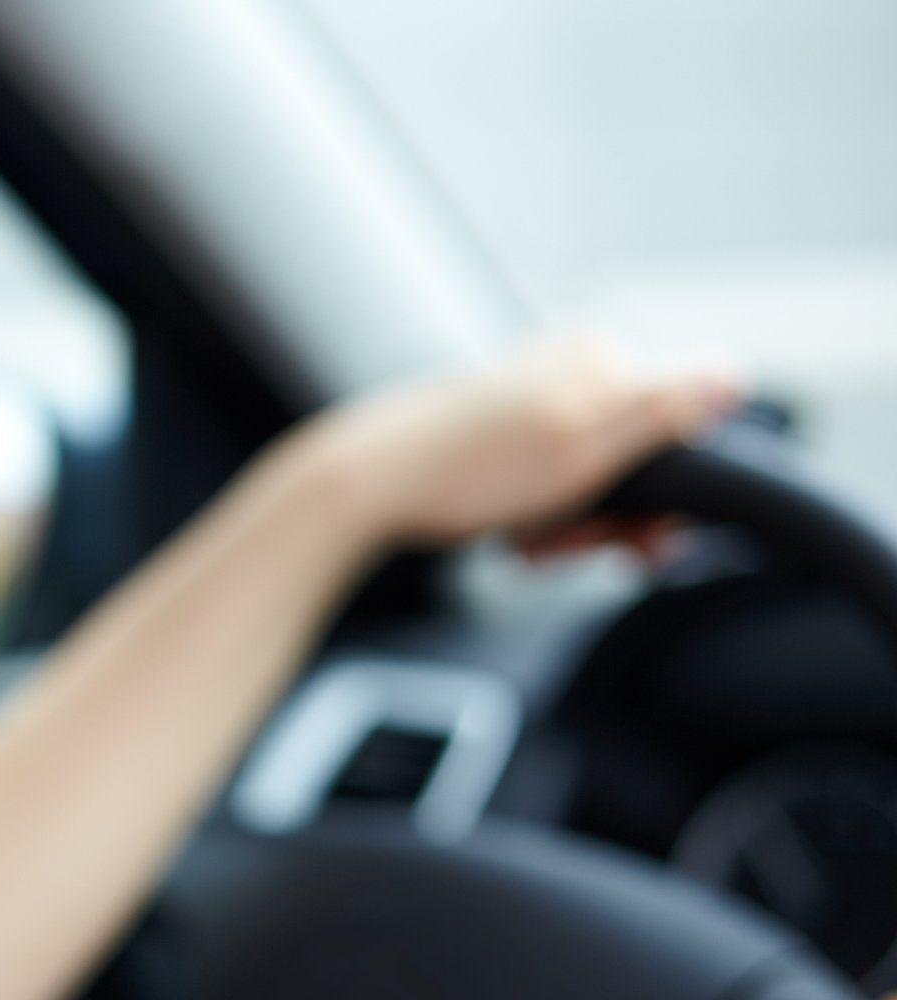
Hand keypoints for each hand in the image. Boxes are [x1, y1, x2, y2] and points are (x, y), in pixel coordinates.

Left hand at [280, 336, 742, 549]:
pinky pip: (546, 488)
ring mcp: (533, 402)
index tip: (625, 535)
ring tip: (521, 538)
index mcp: (601, 359)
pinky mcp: (499, 436)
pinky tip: (504, 534)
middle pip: (635, 466)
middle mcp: (569, 369)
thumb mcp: (580, 446)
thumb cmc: (466, 470)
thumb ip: (661, 410)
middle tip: (554, 542)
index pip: (682, 436)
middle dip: (604, 519)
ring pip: (590, 485)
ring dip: (566, 527)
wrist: (364, 487)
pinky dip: (533, 519)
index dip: (657, 499)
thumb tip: (733, 374)